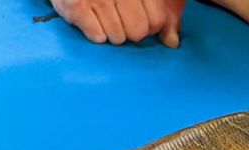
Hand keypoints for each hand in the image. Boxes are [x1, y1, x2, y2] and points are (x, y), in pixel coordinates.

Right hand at [51, 0, 185, 47]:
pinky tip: (94, 22)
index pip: (157, 20)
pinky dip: (96, 35)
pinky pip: (97, 36)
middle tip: (122, 22)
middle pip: (138, 32)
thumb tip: (172, 42)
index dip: (150, 27)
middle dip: (131, 33)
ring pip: (118, 37)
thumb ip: (159, 14)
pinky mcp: (76, 7)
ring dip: (113, 35)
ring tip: (106, 21)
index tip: (142, 22)